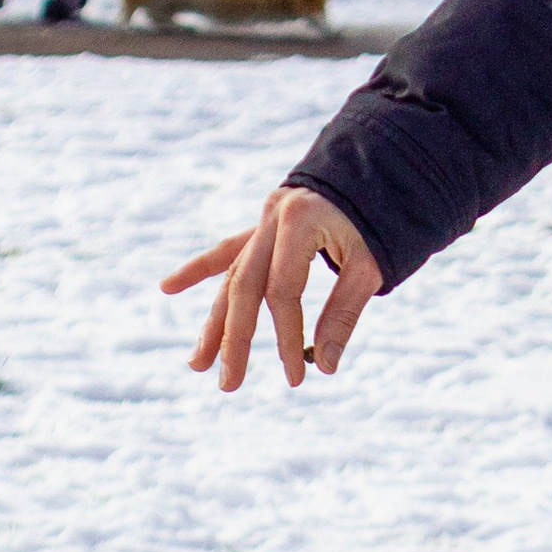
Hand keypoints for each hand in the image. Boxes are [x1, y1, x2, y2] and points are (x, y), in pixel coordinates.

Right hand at [163, 187, 380, 390]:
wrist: (381, 167)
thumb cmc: (382, 219)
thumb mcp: (371, 265)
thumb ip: (344, 313)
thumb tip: (324, 366)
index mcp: (300, 221)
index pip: (284, 291)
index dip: (287, 335)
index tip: (296, 374)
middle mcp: (272, 217)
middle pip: (245, 287)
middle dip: (235, 339)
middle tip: (228, 384)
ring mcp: (263, 218)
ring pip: (232, 274)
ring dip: (215, 320)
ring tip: (197, 363)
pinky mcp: (263, 223)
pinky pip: (228, 249)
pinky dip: (201, 268)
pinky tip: (168, 287)